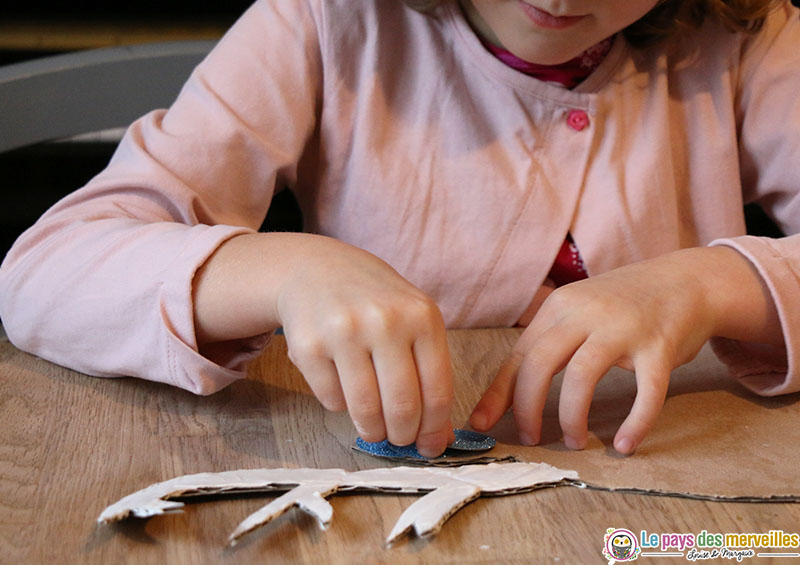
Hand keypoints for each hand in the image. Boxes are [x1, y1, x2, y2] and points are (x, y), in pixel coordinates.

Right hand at [275, 236, 453, 456]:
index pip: (437, 391)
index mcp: (421, 316)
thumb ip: (429, 371)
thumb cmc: (375, 301)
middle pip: (402, 406)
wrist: (318, 268)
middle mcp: (384, 321)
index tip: (431, 447)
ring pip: (365, 409)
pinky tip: (343, 386)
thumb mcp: (413, 319)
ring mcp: (343, 332)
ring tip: (374, 429)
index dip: (435, 429)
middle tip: (399, 441)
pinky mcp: (308, 345)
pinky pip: (331, 400)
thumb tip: (439, 436)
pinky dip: (340, 405)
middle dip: (403, 435)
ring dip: (372, 430)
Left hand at [469, 247, 781, 454]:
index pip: (520, 354)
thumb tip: (511, 391)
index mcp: (561, 306)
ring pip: (582, 377)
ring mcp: (624, 328)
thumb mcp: (580, 311)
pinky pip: (646, 392)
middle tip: (529, 438)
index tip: (483, 422)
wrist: (688, 280)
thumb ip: (551, 342)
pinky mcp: (660, 346)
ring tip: (574, 441)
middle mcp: (587, 313)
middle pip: (540, 363)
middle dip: (527, 407)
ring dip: (572, 417)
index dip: (499, 392)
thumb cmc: (625, 305)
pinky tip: (624, 445)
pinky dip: (635, 422)